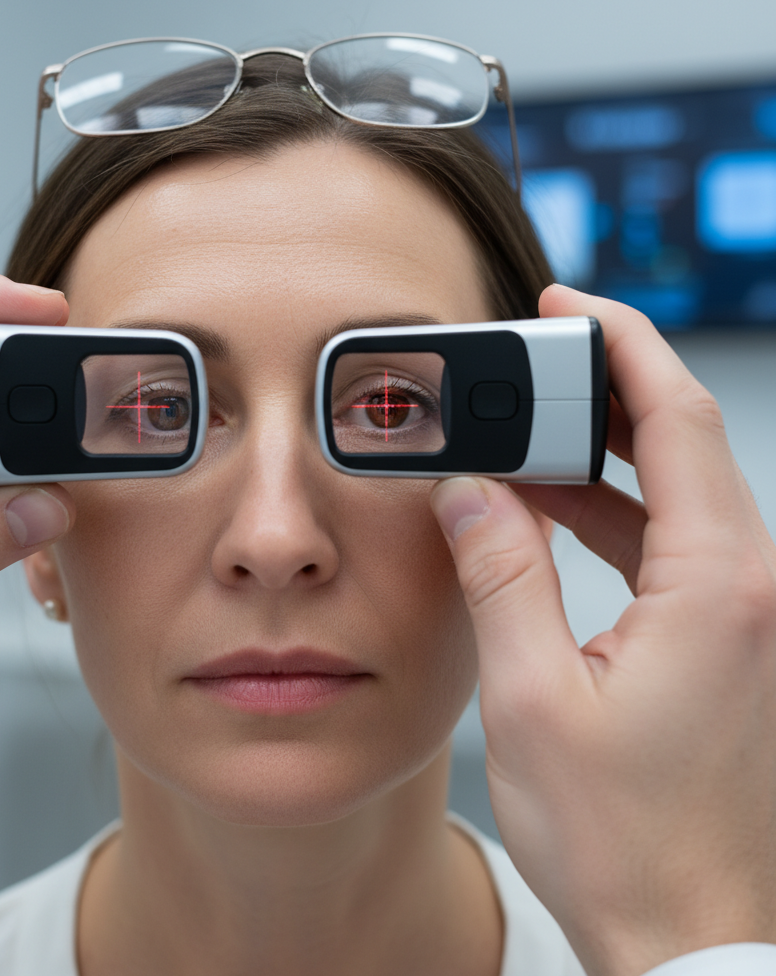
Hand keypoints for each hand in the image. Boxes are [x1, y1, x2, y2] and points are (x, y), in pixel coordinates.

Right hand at [431, 286, 775, 975]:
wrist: (693, 937)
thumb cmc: (622, 838)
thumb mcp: (532, 697)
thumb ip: (501, 576)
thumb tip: (471, 492)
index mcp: (719, 587)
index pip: (679, 421)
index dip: (624, 347)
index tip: (570, 306)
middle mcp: (751, 591)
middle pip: (683, 445)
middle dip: (608, 390)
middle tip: (535, 359)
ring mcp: (745, 618)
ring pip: (675, 497)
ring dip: (601, 460)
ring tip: (522, 440)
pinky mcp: (726, 644)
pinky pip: (670, 549)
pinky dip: (611, 517)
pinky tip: (548, 517)